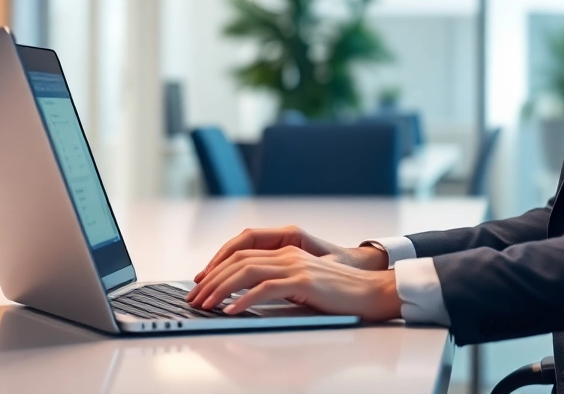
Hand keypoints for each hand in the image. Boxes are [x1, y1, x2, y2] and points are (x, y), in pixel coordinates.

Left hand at [187, 245, 401, 321]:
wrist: (371, 292)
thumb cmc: (339, 295)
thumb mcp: (302, 287)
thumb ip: (278, 286)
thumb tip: (245, 301)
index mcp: (285, 252)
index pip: (241, 255)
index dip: (216, 269)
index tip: (199, 286)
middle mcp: (287, 254)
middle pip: (238, 261)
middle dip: (210, 280)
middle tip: (193, 298)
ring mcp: (295, 266)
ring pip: (246, 272)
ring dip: (220, 289)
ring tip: (204, 305)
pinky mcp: (304, 282)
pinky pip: (266, 288)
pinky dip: (244, 299)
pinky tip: (230, 311)